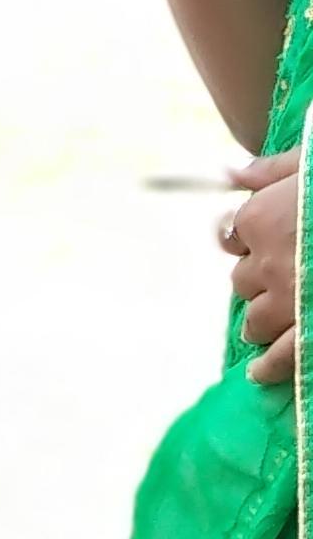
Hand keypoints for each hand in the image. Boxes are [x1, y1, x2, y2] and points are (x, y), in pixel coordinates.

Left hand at [223, 150, 301, 389]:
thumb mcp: (311, 166)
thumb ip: (275, 170)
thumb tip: (234, 172)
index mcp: (261, 218)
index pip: (236, 234)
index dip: (251, 239)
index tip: (264, 241)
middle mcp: (265, 263)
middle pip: (244, 280)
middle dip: (259, 281)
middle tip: (279, 280)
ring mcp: (286, 300)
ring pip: (255, 320)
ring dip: (259, 322)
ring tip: (263, 327)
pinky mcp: (308, 327)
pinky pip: (283, 355)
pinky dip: (269, 366)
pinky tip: (260, 372)